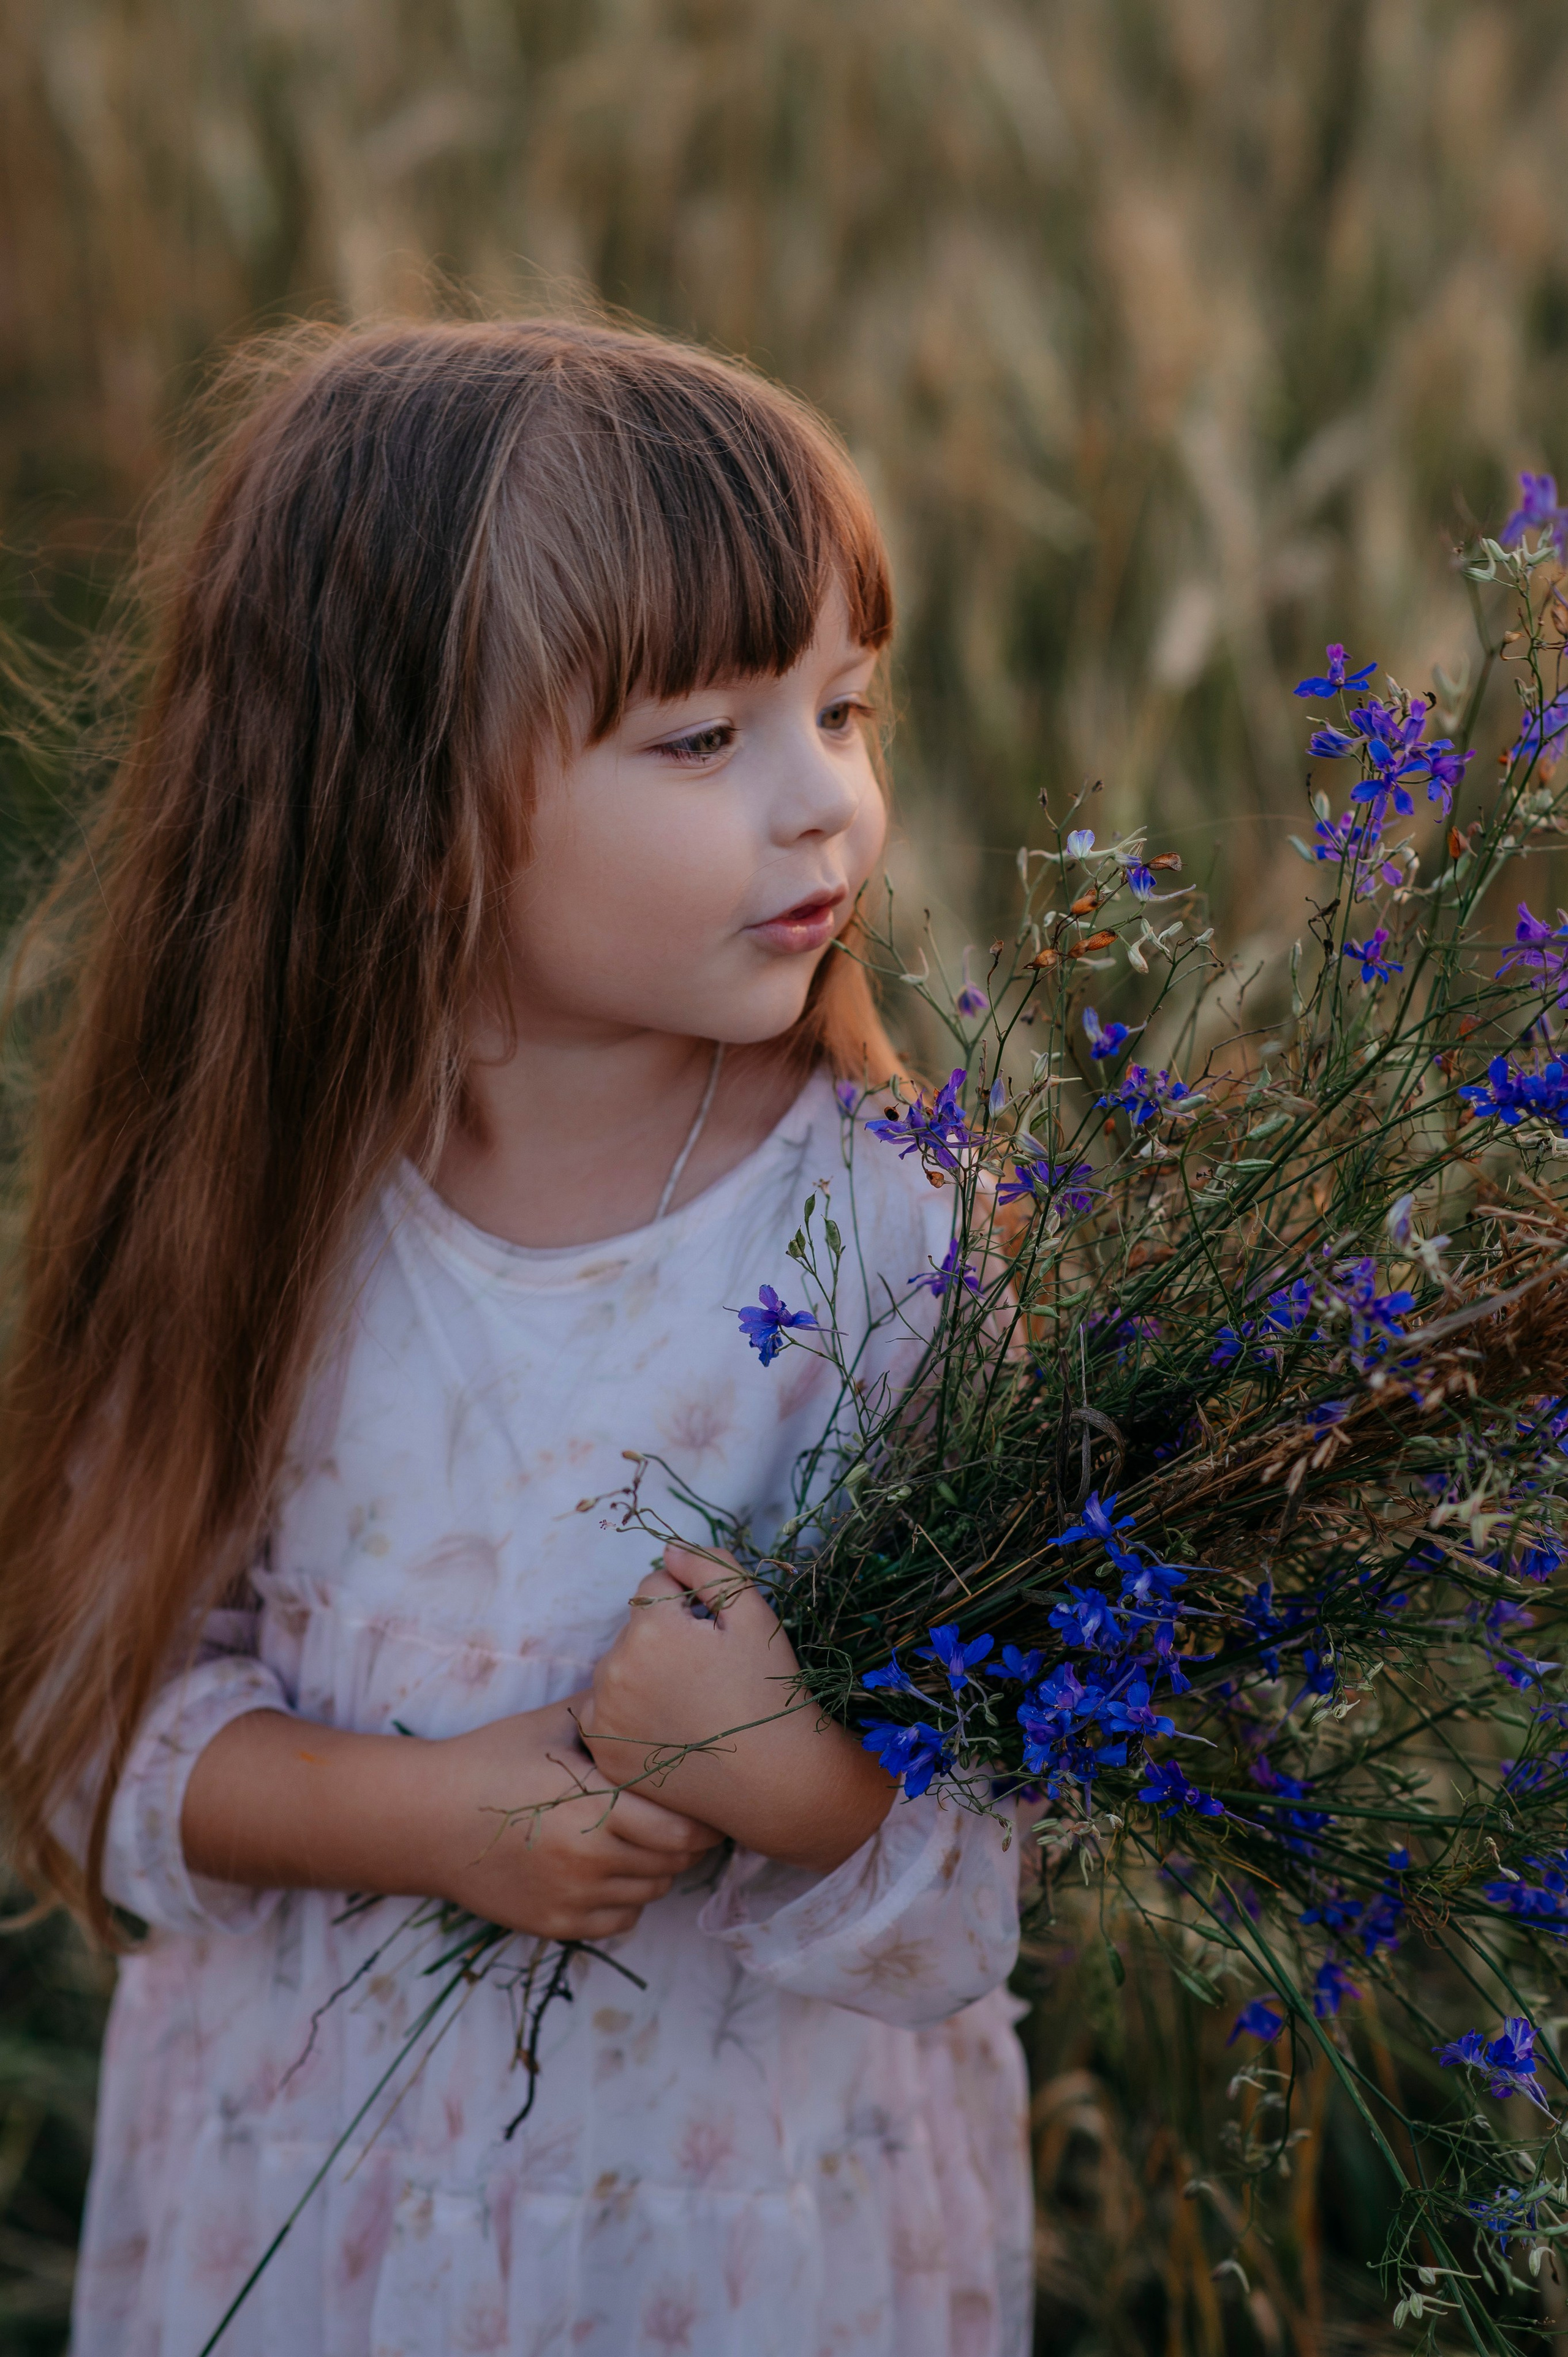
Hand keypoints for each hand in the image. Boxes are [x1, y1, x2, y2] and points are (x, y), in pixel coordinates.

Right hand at [181, 1696, 722, 1943]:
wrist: (425, 1819)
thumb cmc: (491, 1760)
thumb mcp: (551, 1724)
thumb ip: (608, 1709)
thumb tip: (656, 1683)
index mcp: (596, 1807)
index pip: (684, 1830)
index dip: (703, 1815)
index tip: (703, 1795)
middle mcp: (590, 1861)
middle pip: (675, 1863)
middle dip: (688, 1840)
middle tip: (686, 1813)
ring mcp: (573, 1900)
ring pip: (652, 1891)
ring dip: (659, 1866)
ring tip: (647, 1835)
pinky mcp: (556, 1926)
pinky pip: (621, 1919)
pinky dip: (628, 1896)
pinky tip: (613, 1866)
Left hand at [577, 1546, 895, 1874]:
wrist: (777, 1781)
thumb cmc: (771, 1692)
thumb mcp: (754, 1614)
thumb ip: (709, 1566)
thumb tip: (667, 1549)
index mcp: (649, 1629)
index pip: (656, 1585)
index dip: (693, 1603)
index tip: (718, 1638)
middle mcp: (613, 1671)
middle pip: (635, 1627)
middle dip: (666, 1637)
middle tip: (709, 1675)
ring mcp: (604, 1718)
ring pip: (619, 1668)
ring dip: (645, 1672)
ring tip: (693, 1704)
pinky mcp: (604, 1755)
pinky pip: (607, 1711)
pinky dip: (630, 1713)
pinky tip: (671, 1729)